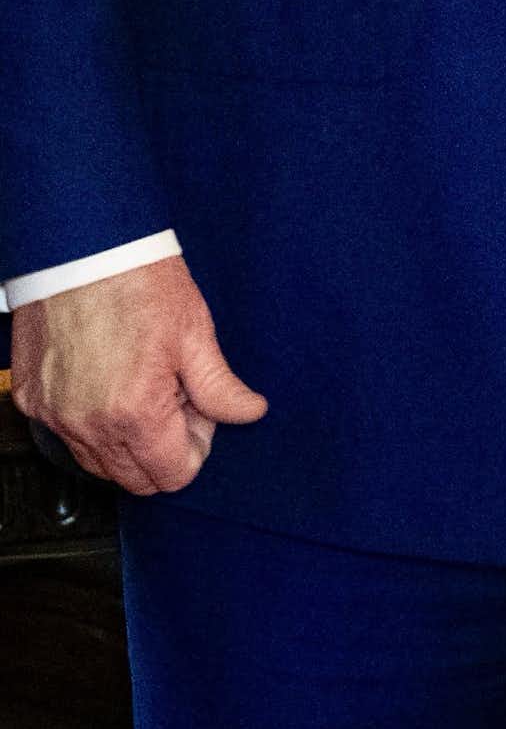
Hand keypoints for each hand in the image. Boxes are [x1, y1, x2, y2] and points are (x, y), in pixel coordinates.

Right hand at [9, 256, 267, 494]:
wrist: (82, 250)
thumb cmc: (139, 282)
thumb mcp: (195, 333)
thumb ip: (219, 386)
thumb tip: (249, 412)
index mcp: (135, 413)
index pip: (172, 475)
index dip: (196, 449)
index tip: (202, 415)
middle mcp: (88, 425)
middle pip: (134, 478)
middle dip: (164, 449)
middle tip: (178, 398)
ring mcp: (54, 416)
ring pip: (98, 462)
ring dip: (128, 439)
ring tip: (147, 385)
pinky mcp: (32, 401)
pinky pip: (67, 435)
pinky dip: (92, 422)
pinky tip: (111, 380)